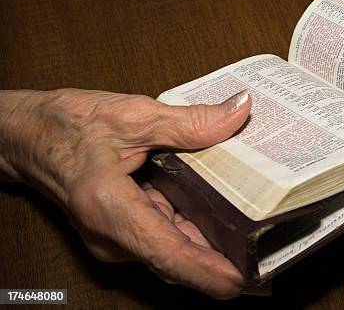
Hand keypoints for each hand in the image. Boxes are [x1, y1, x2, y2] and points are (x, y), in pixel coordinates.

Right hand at [0, 88, 250, 298]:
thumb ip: (190, 121)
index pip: (166, 252)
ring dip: (212, 239)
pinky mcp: (124, 228)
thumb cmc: (66, 125)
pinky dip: (194, 226)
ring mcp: (117, 236)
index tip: (241, 279)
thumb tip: (237, 112)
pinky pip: (165, 234)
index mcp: (110, 208)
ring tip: (256, 227)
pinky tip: (224, 211)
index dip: (205, 271)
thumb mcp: (132, 115)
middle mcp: (113, 234)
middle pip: (178, 254)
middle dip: (223, 253)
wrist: (27, 135)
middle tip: (268, 246)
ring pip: (174, 246)